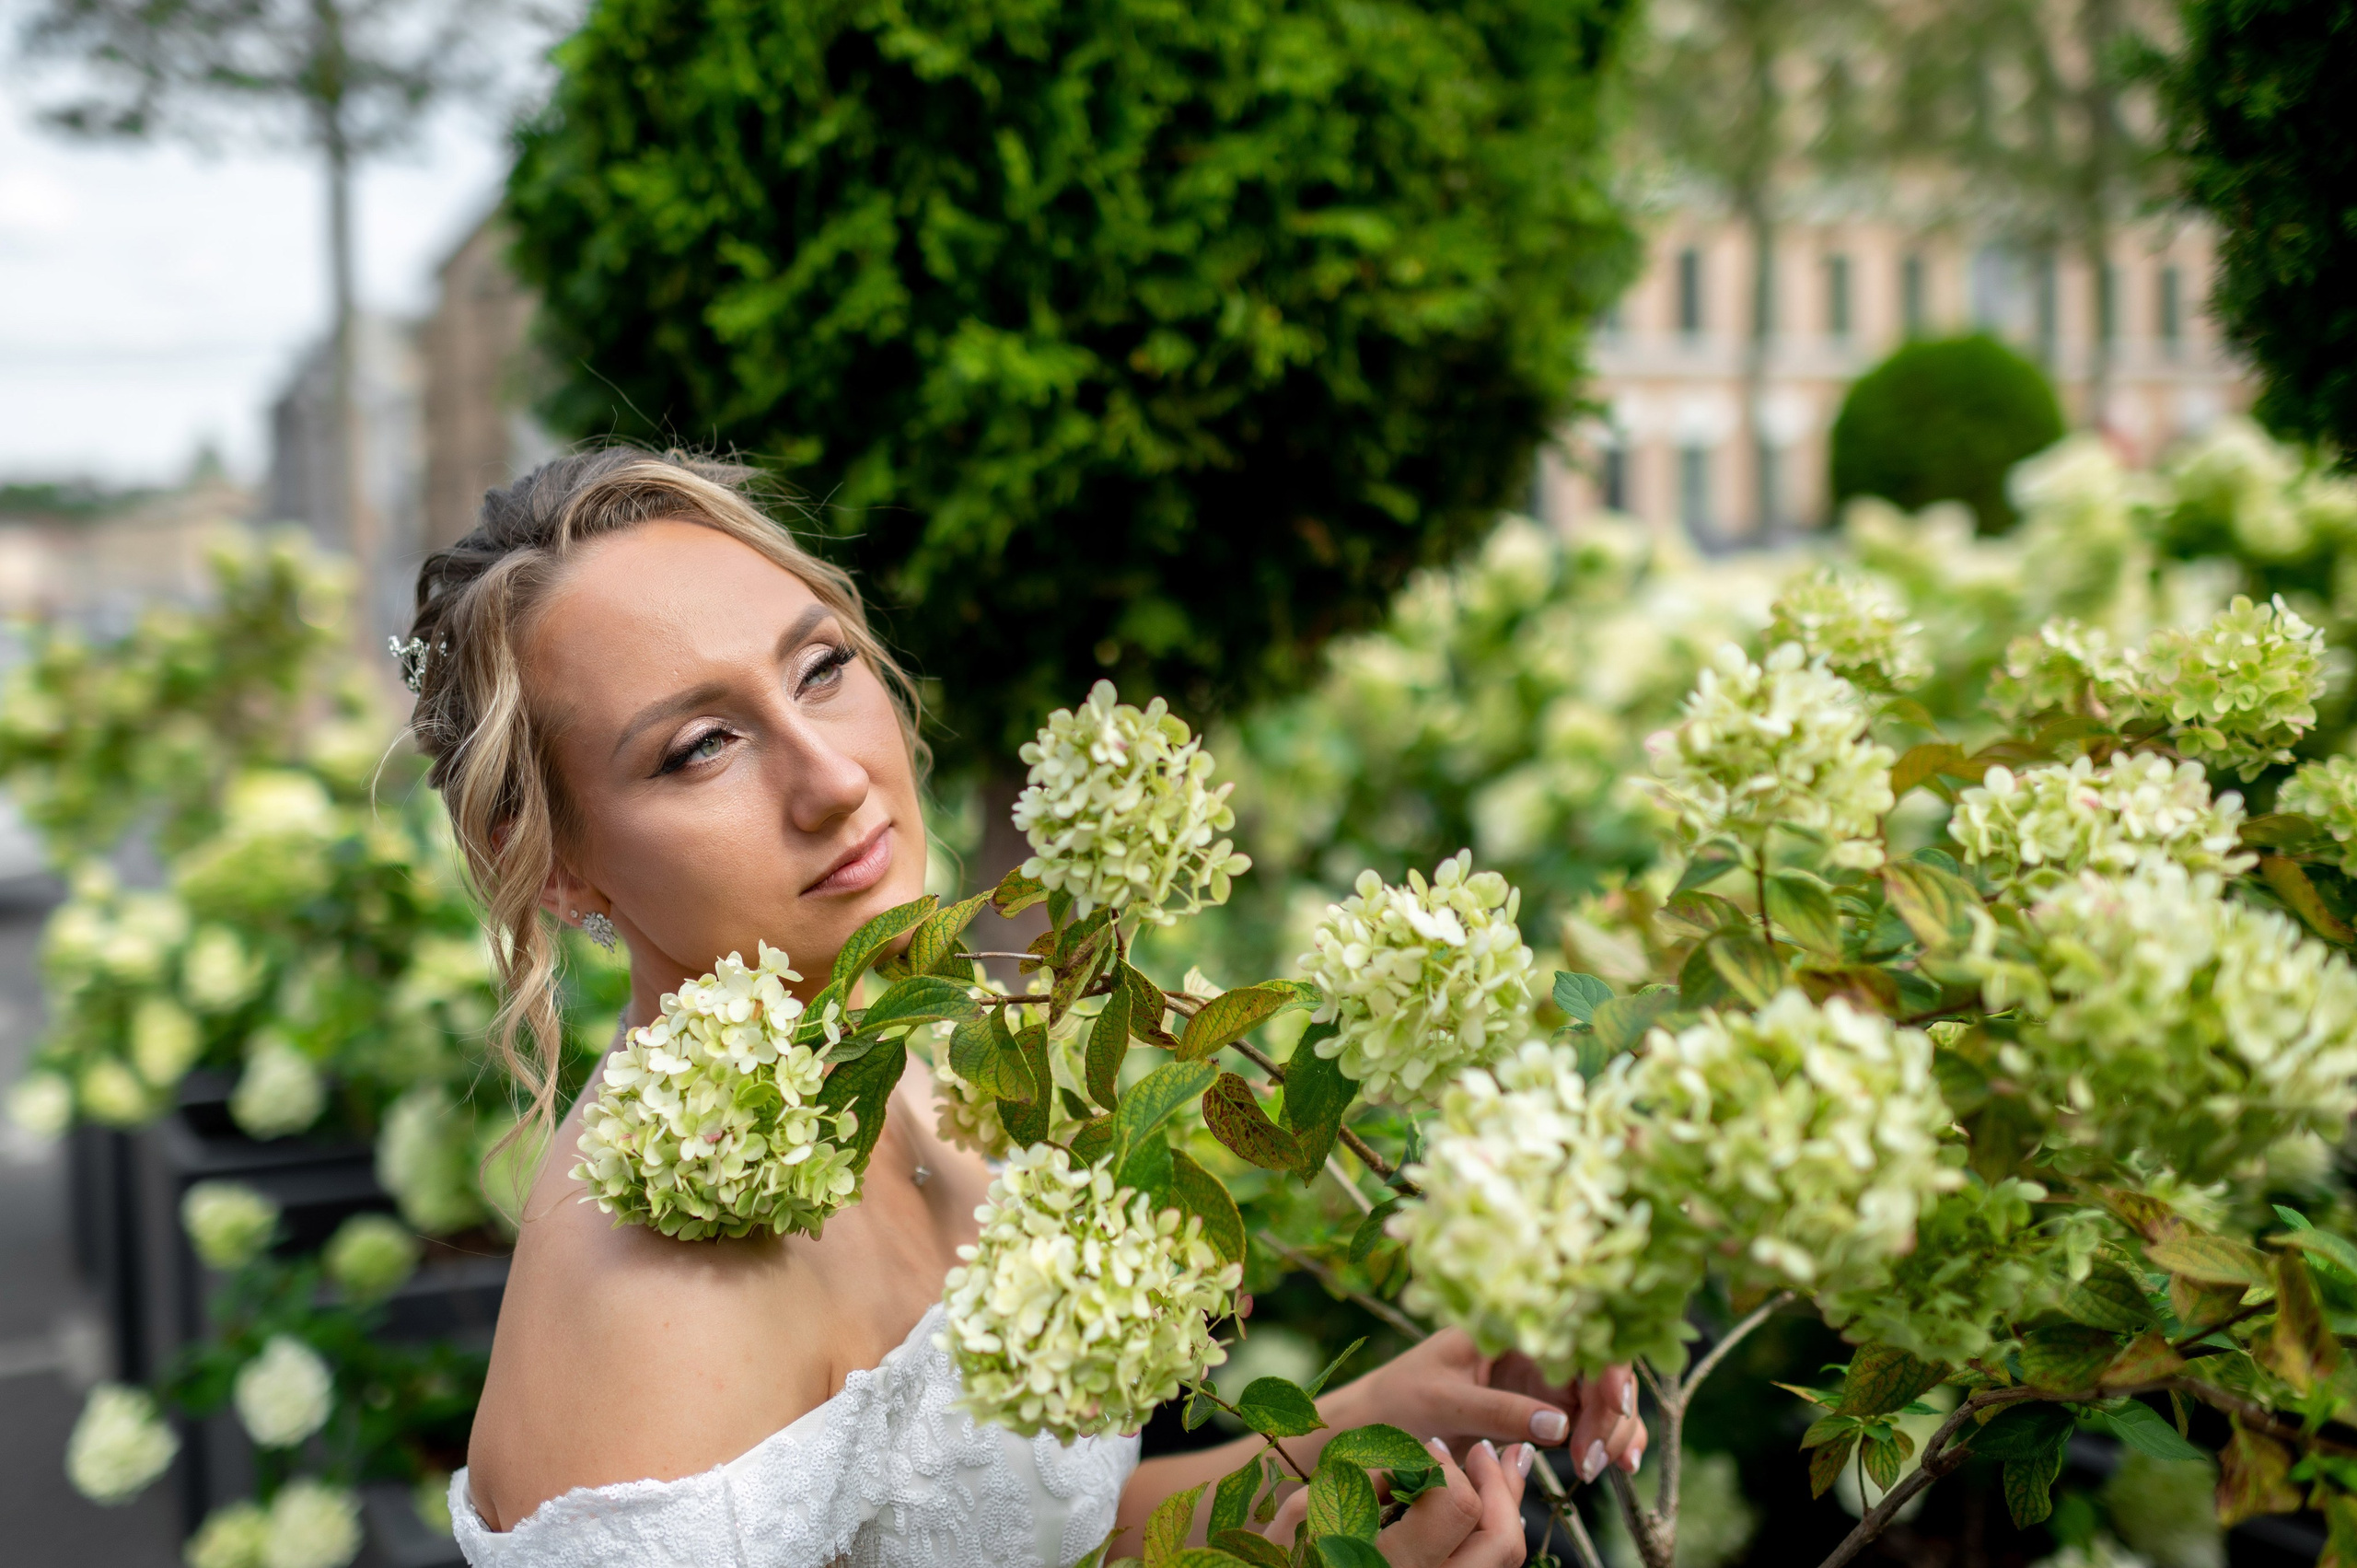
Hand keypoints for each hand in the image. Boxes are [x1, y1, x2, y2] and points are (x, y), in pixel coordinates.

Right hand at [1268, 1436, 1532, 1567]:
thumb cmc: (1286, 1556)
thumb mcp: (1312, 1511)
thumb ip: (1369, 1477)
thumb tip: (1426, 1459)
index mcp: (1389, 1564)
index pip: (1457, 1505)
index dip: (1449, 1466)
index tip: (1428, 1448)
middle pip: (1500, 1541)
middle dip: (1500, 1487)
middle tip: (1484, 1448)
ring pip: (1504, 1558)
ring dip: (1506, 1505)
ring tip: (1501, 1465)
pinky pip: (1488, 1567)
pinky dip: (1493, 1530)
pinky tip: (1487, 1501)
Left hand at [1325, 1328, 1646, 1477]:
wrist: (1374, 1425)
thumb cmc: (1398, 1400)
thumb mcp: (1442, 1402)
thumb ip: (1499, 1410)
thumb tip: (1563, 1426)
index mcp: (1508, 1325)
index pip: (1576, 1334)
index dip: (1605, 1366)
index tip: (1609, 1408)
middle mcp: (1533, 1347)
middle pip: (1600, 1366)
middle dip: (1613, 1410)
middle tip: (1597, 1459)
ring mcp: (1542, 1379)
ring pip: (1602, 1396)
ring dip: (1616, 1429)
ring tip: (1608, 1467)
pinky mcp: (1543, 1410)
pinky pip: (1589, 1421)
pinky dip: (1609, 1439)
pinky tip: (1621, 1463)